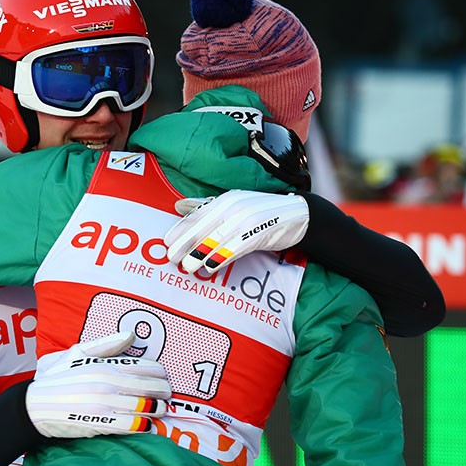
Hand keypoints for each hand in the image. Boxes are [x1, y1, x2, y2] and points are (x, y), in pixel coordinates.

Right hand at [25, 331, 170, 438]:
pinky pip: (131, 425)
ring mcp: (105, 403)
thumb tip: (130, 335)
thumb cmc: (56, 378)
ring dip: (158, 409)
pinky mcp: (100, 423)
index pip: (144, 366)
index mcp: (104, 364)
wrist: (34, 406)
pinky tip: (149, 425)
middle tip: (167, 395)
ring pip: (144, 406)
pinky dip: (144, 426)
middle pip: (149, 387)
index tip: (164, 377)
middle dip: (163, 391)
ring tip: (161, 410)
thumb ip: (106, 344)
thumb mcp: (77, 353)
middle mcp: (108, 382)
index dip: (160, 373)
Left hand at [164, 190, 309, 272]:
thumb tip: (179, 206)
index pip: (198, 214)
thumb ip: (206, 207)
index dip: (181, 229)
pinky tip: (211, 266)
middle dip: (185, 244)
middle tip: (171, 258)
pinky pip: (236, 246)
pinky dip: (222, 256)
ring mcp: (247, 217)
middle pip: (204, 226)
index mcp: (226, 199)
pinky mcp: (260, 231)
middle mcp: (234, 205)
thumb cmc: (262, 212)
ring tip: (187, 267)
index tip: (166, 242)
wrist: (298, 215)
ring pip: (218, 237)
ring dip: (200, 253)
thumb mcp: (234, 205)